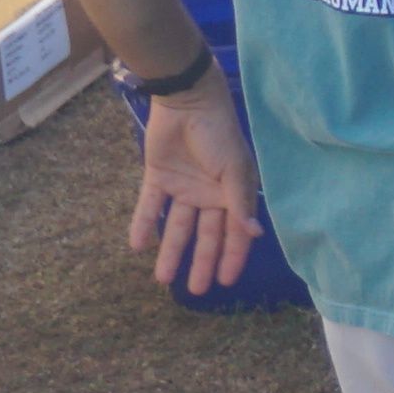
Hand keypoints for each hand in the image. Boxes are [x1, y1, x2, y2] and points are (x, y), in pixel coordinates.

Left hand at [121, 71, 264, 299]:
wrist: (187, 102)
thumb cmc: (219, 135)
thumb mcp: (234, 170)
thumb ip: (240, 203)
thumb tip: (256, 234)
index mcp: (233, 194)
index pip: (234, 233)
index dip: (231, 257)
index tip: (226, 281)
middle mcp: (209, 196)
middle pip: (206, 236)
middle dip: (201, 263)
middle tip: (196, 290)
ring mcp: (183, 188)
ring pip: (178, 227)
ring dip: (171, 251)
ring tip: (162, 278)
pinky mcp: (158, 178)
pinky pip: (151, 206)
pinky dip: (144, 225)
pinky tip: (137, 245)